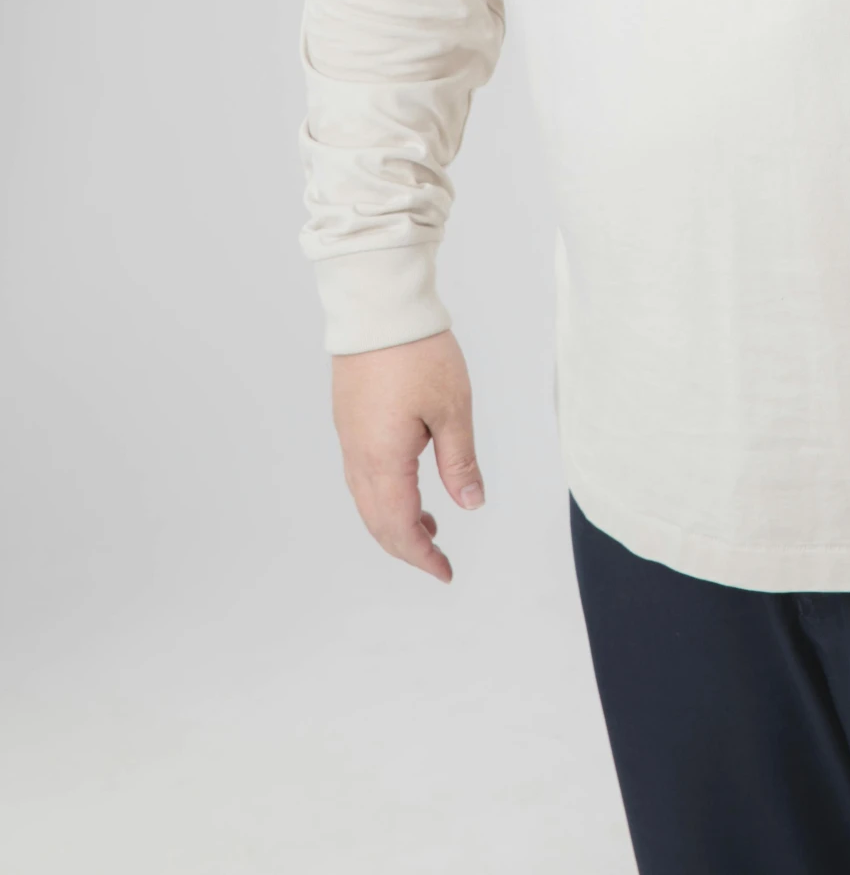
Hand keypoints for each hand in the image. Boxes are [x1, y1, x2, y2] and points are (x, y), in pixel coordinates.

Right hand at [330, 328, 484, 583]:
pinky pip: (362, 476)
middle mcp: (359, 457)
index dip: (421, 556)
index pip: (400, 527)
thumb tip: (469, 505)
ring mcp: (349, 439)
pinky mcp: (349, 421)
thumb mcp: (452, 409)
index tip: (444, 572)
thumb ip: (459, 462)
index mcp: (384, 460)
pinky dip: (384, 496)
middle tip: (437, 559)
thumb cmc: (418, 353)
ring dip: (394, 522)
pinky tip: (408, 486)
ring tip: (429, 526)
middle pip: (377, 522)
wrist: (377, 308)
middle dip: (406, 547)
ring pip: (366, 501)